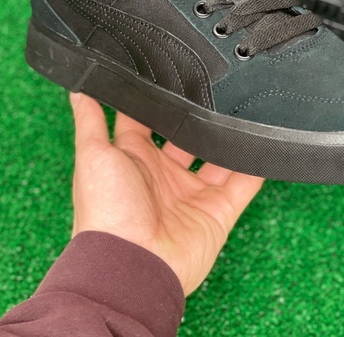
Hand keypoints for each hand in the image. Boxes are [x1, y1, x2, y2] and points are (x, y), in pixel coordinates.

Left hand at [70, 92, 263, 295]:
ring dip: (229, 141)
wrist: (132, 266)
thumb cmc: (106, 210)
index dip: (158, 103)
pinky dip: (257, 168)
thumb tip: (77, 87)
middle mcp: (165, 176)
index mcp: (136, 160)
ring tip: (245, 112)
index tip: (172, 77)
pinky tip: (266, 145)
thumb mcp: (92, 155)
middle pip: (188, 140)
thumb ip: (90, 120)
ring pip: (219, 159)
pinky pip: (244, 185)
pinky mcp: (218, 212)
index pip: (148, 123)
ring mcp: (193, 195)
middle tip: (216, 92)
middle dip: (199, 120)